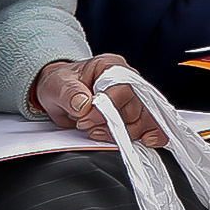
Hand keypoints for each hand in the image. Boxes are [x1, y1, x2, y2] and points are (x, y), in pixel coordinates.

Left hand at [30, 55, 167, 146]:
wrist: (60, 94)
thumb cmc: (62, 84)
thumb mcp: (57, 85)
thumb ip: (70, 93)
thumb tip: (85, 105)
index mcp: (112, 67)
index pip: (122, 88)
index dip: (107, 108)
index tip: (85, 119)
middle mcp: (128, 82)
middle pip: (135, 107)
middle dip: (112, 125)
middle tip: (88, 128)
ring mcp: (133, 99)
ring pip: (144, 120)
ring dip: (122, 134)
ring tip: (97, 133)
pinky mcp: (134, 115)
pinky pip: (150, 125)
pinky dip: (152, 135)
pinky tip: (147, 141)